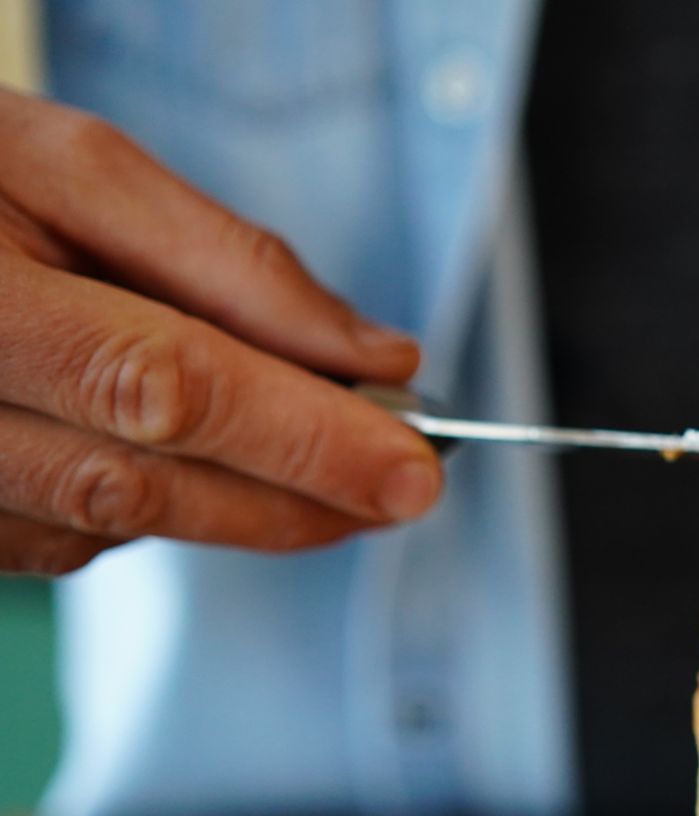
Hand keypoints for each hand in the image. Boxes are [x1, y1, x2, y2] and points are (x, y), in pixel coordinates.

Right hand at [0, 89, 440, 574]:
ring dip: (239, 510)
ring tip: (329, 470)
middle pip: (143, 484)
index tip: (412, 466)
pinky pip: (63, 540)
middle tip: (402, 485)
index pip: (164, 388)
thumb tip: (371, 355)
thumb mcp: (71, 168)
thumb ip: (227, 260)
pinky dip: (150, 508)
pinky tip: (195, 464)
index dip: (301, 437)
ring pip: (111, 525)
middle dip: (296, 494)